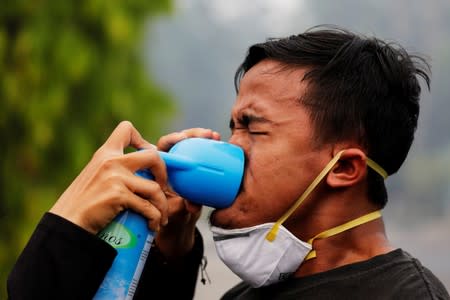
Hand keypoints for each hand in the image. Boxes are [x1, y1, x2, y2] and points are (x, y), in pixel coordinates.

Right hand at [50, 121, 168, 233]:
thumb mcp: (95, 176)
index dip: (143, 140)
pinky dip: (155, 218)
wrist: (66, 222)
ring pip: (155, 188)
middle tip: (163, 188)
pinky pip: (148, 207)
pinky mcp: (118, 196)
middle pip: (153, 156)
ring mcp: (115, 178)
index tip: (147, 158)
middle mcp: (111, 161)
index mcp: (105, 153)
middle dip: (164, 173)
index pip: (126, 128)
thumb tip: (138, 173)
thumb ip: (113, 170)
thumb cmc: (82, 203)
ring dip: (163, 205)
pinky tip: (153, 225)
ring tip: (161, 217)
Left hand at [155, 128, 220, 259]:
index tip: (183, 138)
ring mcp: (181, 165)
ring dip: (201, 137)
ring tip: (215, 136)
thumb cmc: (170, 217)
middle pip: (177, 142)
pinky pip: (200, 153)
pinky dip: (209, 146)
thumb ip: (181, 208)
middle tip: (206, 135)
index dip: (171, 140)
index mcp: (157, 170)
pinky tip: (219, 140)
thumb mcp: (175, 212)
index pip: (161, 149)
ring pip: (189, 144)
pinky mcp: (193, 168)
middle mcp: (168, 164)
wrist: (176, 224)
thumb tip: (192, 205)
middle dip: (191, 134)